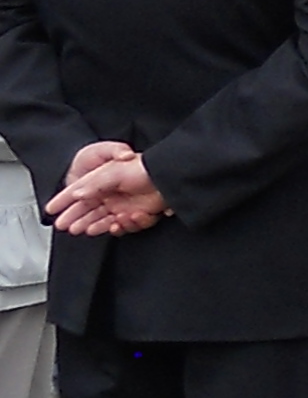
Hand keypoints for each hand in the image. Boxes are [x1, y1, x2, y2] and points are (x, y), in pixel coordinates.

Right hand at [49, 145, 166, 235]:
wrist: (168, 176)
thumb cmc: (142, 168)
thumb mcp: (112, 171)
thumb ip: (93, 184)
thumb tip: (77, 194)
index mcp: (101, 181)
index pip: (77, 193)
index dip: (62, 201)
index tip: (50, 210)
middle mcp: (110, 194)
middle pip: (87, 209)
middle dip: (74, 218)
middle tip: (65, 226)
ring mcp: (122, 204)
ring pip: (102, 219)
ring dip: (93, 225)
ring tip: (85, 229)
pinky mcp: (135, 214)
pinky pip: (122, 225)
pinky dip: (118, 227)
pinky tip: (116, 224)